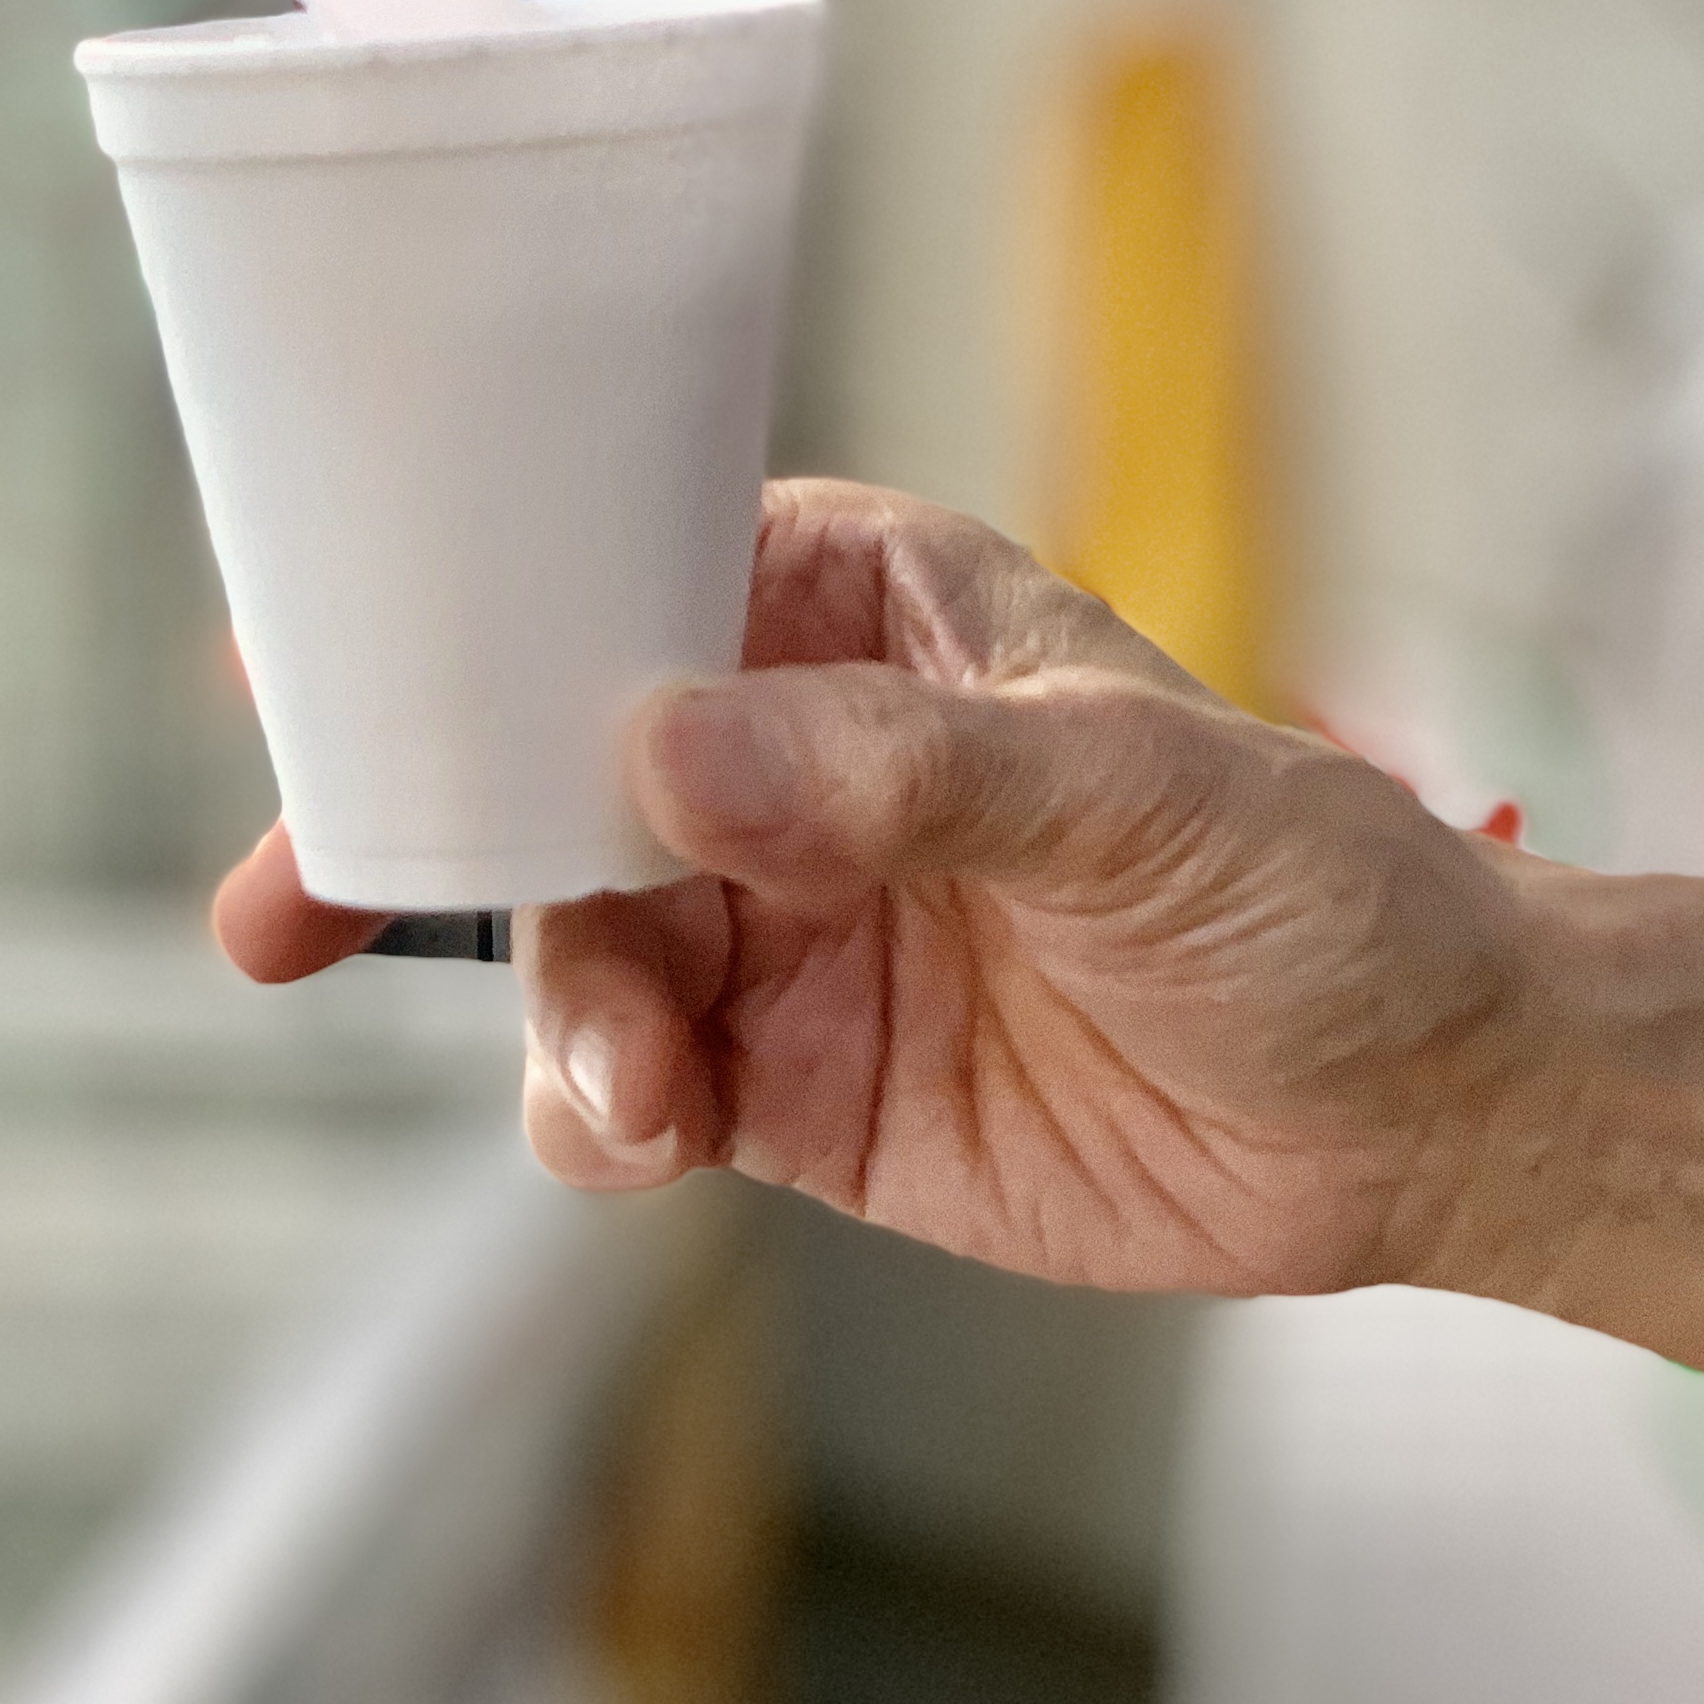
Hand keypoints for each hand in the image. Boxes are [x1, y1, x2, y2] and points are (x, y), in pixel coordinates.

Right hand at [214, 478, 1527, 1295]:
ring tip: (636, 1090)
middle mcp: (787, 752)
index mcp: (856, 605)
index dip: (464, 602)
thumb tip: (667, 753)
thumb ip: (895, 775)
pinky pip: (629, 1088)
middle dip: (418, 830)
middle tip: (285, 910)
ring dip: (554, 1012)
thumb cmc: (1310, 884)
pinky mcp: (791, 1082)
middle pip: (544, 767)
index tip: (309, 656)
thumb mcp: (1127, 793)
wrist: (1418, 1111)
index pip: (623, 562)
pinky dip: (597, 1118)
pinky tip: (648, 1140)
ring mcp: (776, 921)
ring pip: (571, 944)